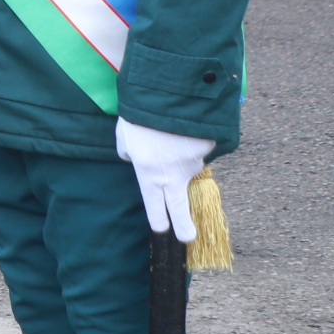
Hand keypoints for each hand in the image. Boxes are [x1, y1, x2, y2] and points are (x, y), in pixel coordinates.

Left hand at [115, 117, 213, 242]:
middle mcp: (174, 175)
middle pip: (179, 206)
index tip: (162, 231)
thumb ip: (129, 154)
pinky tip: (182, 126)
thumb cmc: (139, 117)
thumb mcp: (124, 138)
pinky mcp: (209, 149)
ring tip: (168, 134)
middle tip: (188, 238)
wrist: (170, 95)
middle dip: (184, 225)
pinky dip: (190, 139)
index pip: (154, 206)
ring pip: (186, 163)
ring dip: (179, 153)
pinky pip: (197, 146)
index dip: (158, 220)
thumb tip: (136, 160)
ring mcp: (194, 163)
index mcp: (149, 175)